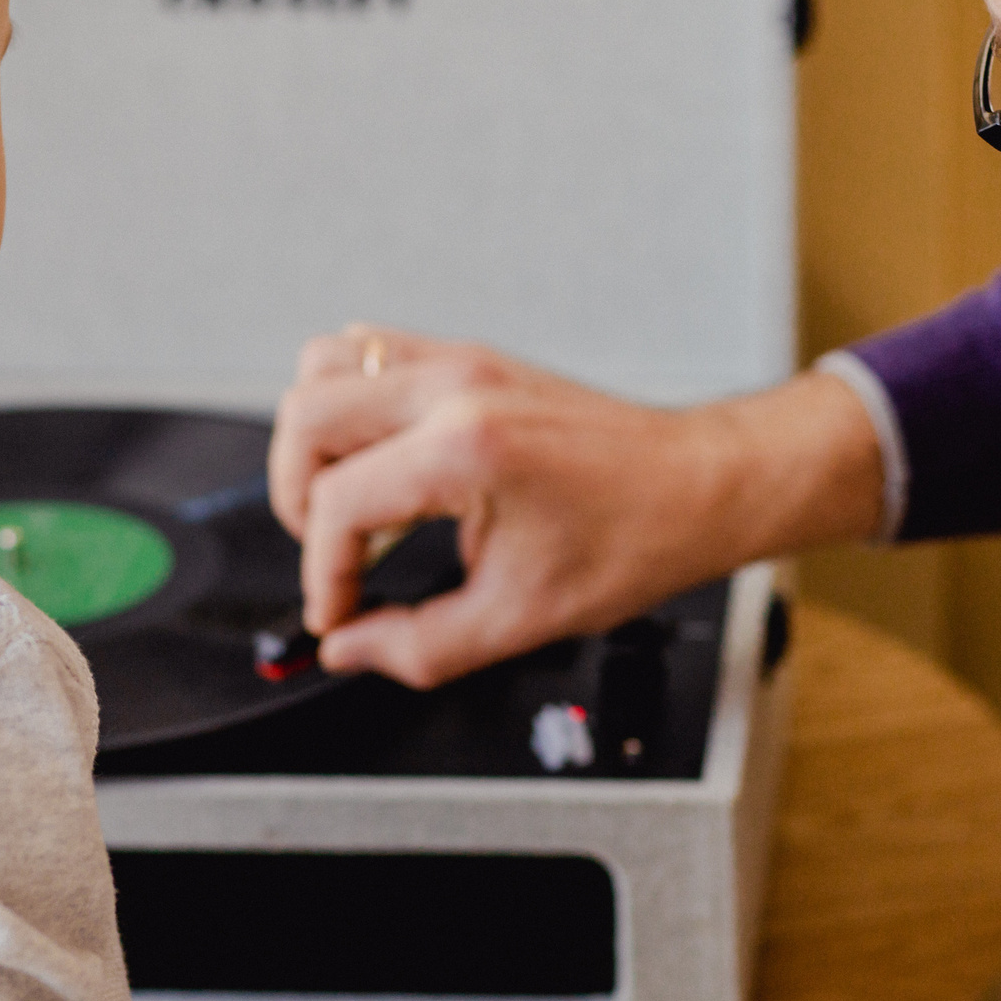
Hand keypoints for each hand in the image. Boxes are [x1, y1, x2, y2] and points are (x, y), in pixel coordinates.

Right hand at [268, 326, 883, 687]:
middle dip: (298, 500)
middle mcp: (455, 386)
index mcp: (465, 447)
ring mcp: (461, 360)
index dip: (323, 576)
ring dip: (316, 440)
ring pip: (326, 365)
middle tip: (332, 557)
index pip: (336, 505)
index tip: (340, 613)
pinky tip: (382, 462)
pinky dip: (351, 403)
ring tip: (348, 502)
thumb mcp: (521, 618)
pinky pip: (371, 352)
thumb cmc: (637, 537)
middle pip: (306, 417)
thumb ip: (418, 646)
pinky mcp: (471, 357)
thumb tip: (350, 649)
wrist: (702, 485)